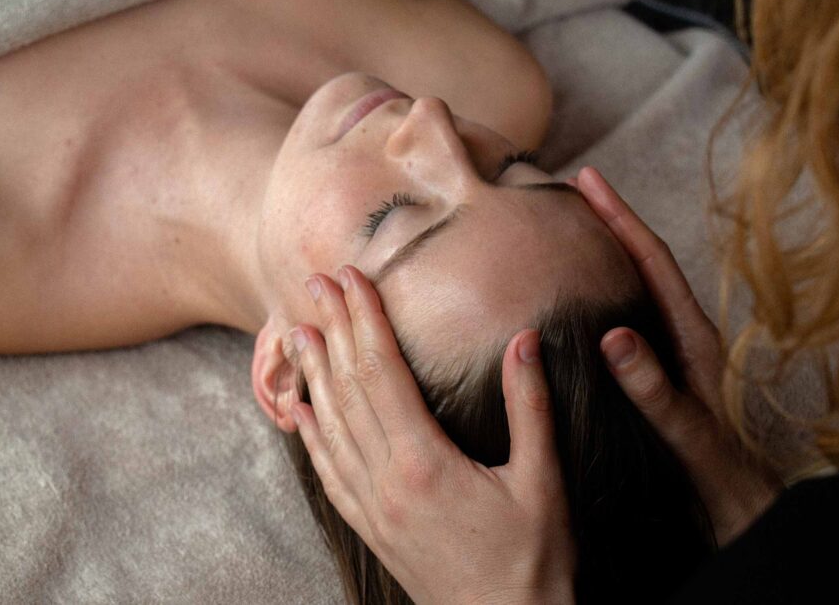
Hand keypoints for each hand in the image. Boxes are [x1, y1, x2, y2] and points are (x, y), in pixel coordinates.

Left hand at [287, 266, 575, 604]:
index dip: (366, 320)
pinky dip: (309, 434)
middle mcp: (385, 481)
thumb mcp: (543, 482)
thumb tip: (525, 340)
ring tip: (296, 330)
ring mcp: (371, 506)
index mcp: (424, 463)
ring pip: (329, 426)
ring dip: (312, 373)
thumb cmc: (534, 561)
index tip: (352, 278)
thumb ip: (530, 409)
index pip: (383, 372)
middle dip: (332, 329)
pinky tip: (298, 409)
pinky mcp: (369, 526)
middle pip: (348, 389)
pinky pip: (328, 471)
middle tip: (315, 282)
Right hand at [575, 166, 782, 545]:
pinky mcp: (655, 371)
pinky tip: (574, 298)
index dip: (620, 218)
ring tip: (569, 229)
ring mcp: (669, 352)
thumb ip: (652, 388)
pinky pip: (624, 316)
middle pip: (644, 261)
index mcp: (692, 338)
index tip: (589, 181)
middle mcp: (681, 335)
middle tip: (574, 190)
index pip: (653, 262)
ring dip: (607, 252)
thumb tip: (612, 334)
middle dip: (611, 220)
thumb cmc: (718, 476)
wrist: (741, 510)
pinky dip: (601, 291)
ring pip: (635, 286)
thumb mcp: (686, 432)